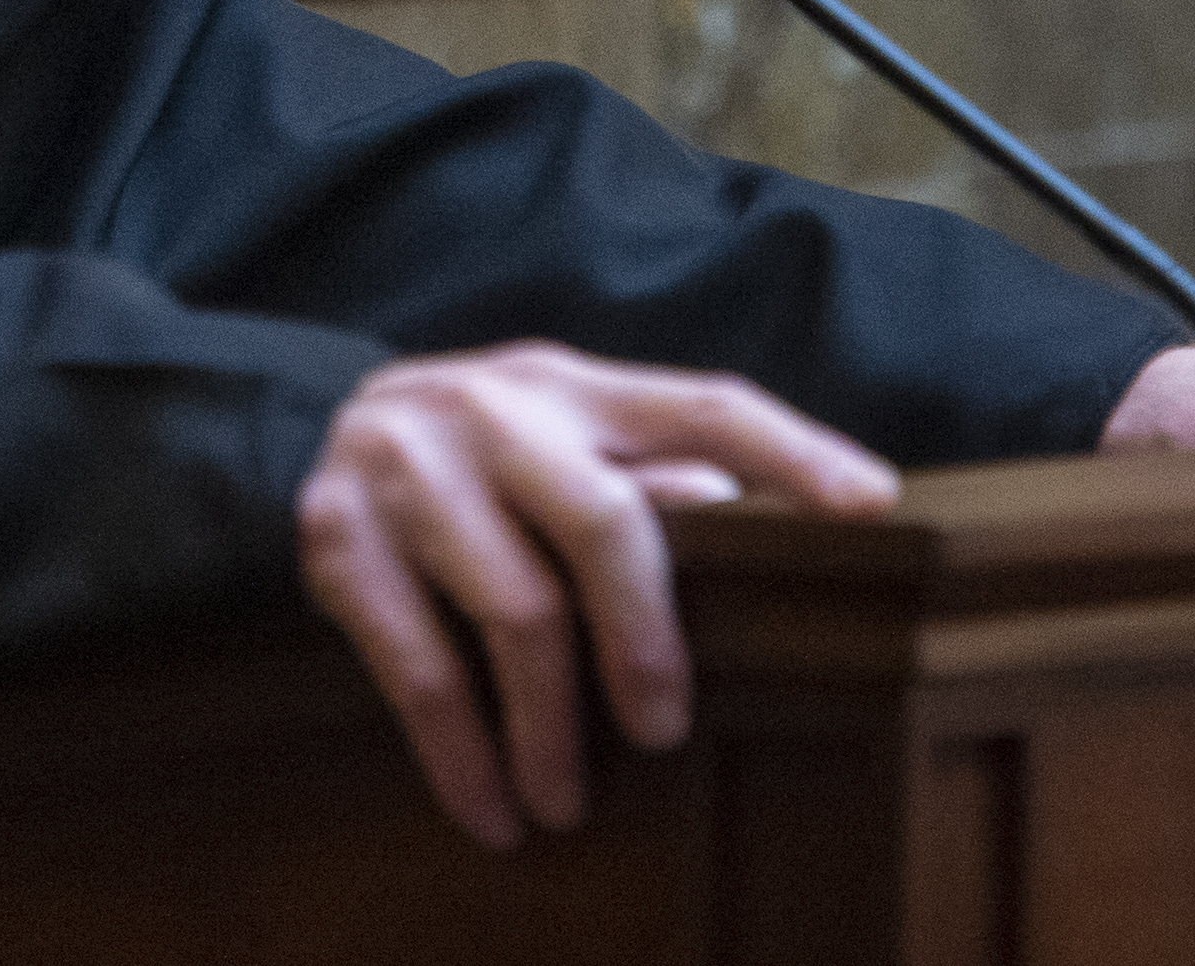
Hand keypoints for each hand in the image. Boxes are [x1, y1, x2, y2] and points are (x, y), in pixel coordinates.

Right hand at [295, 343, 895, 849]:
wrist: (320, 426)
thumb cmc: (489, 460)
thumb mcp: (569, 444)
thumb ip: (648, 479)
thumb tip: (740, 520)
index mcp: (576, 385)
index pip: (704, 404)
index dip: (791, 451)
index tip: (874, 508)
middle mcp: (495, 408)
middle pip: (603, 519)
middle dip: (646, 640)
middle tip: (661, 732)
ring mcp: (408, 466)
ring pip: (513, 607)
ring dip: (549, 727)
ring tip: (568, 802)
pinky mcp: (336, 533)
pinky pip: (414, 661)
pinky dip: (459, 751)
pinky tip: (490, 809)